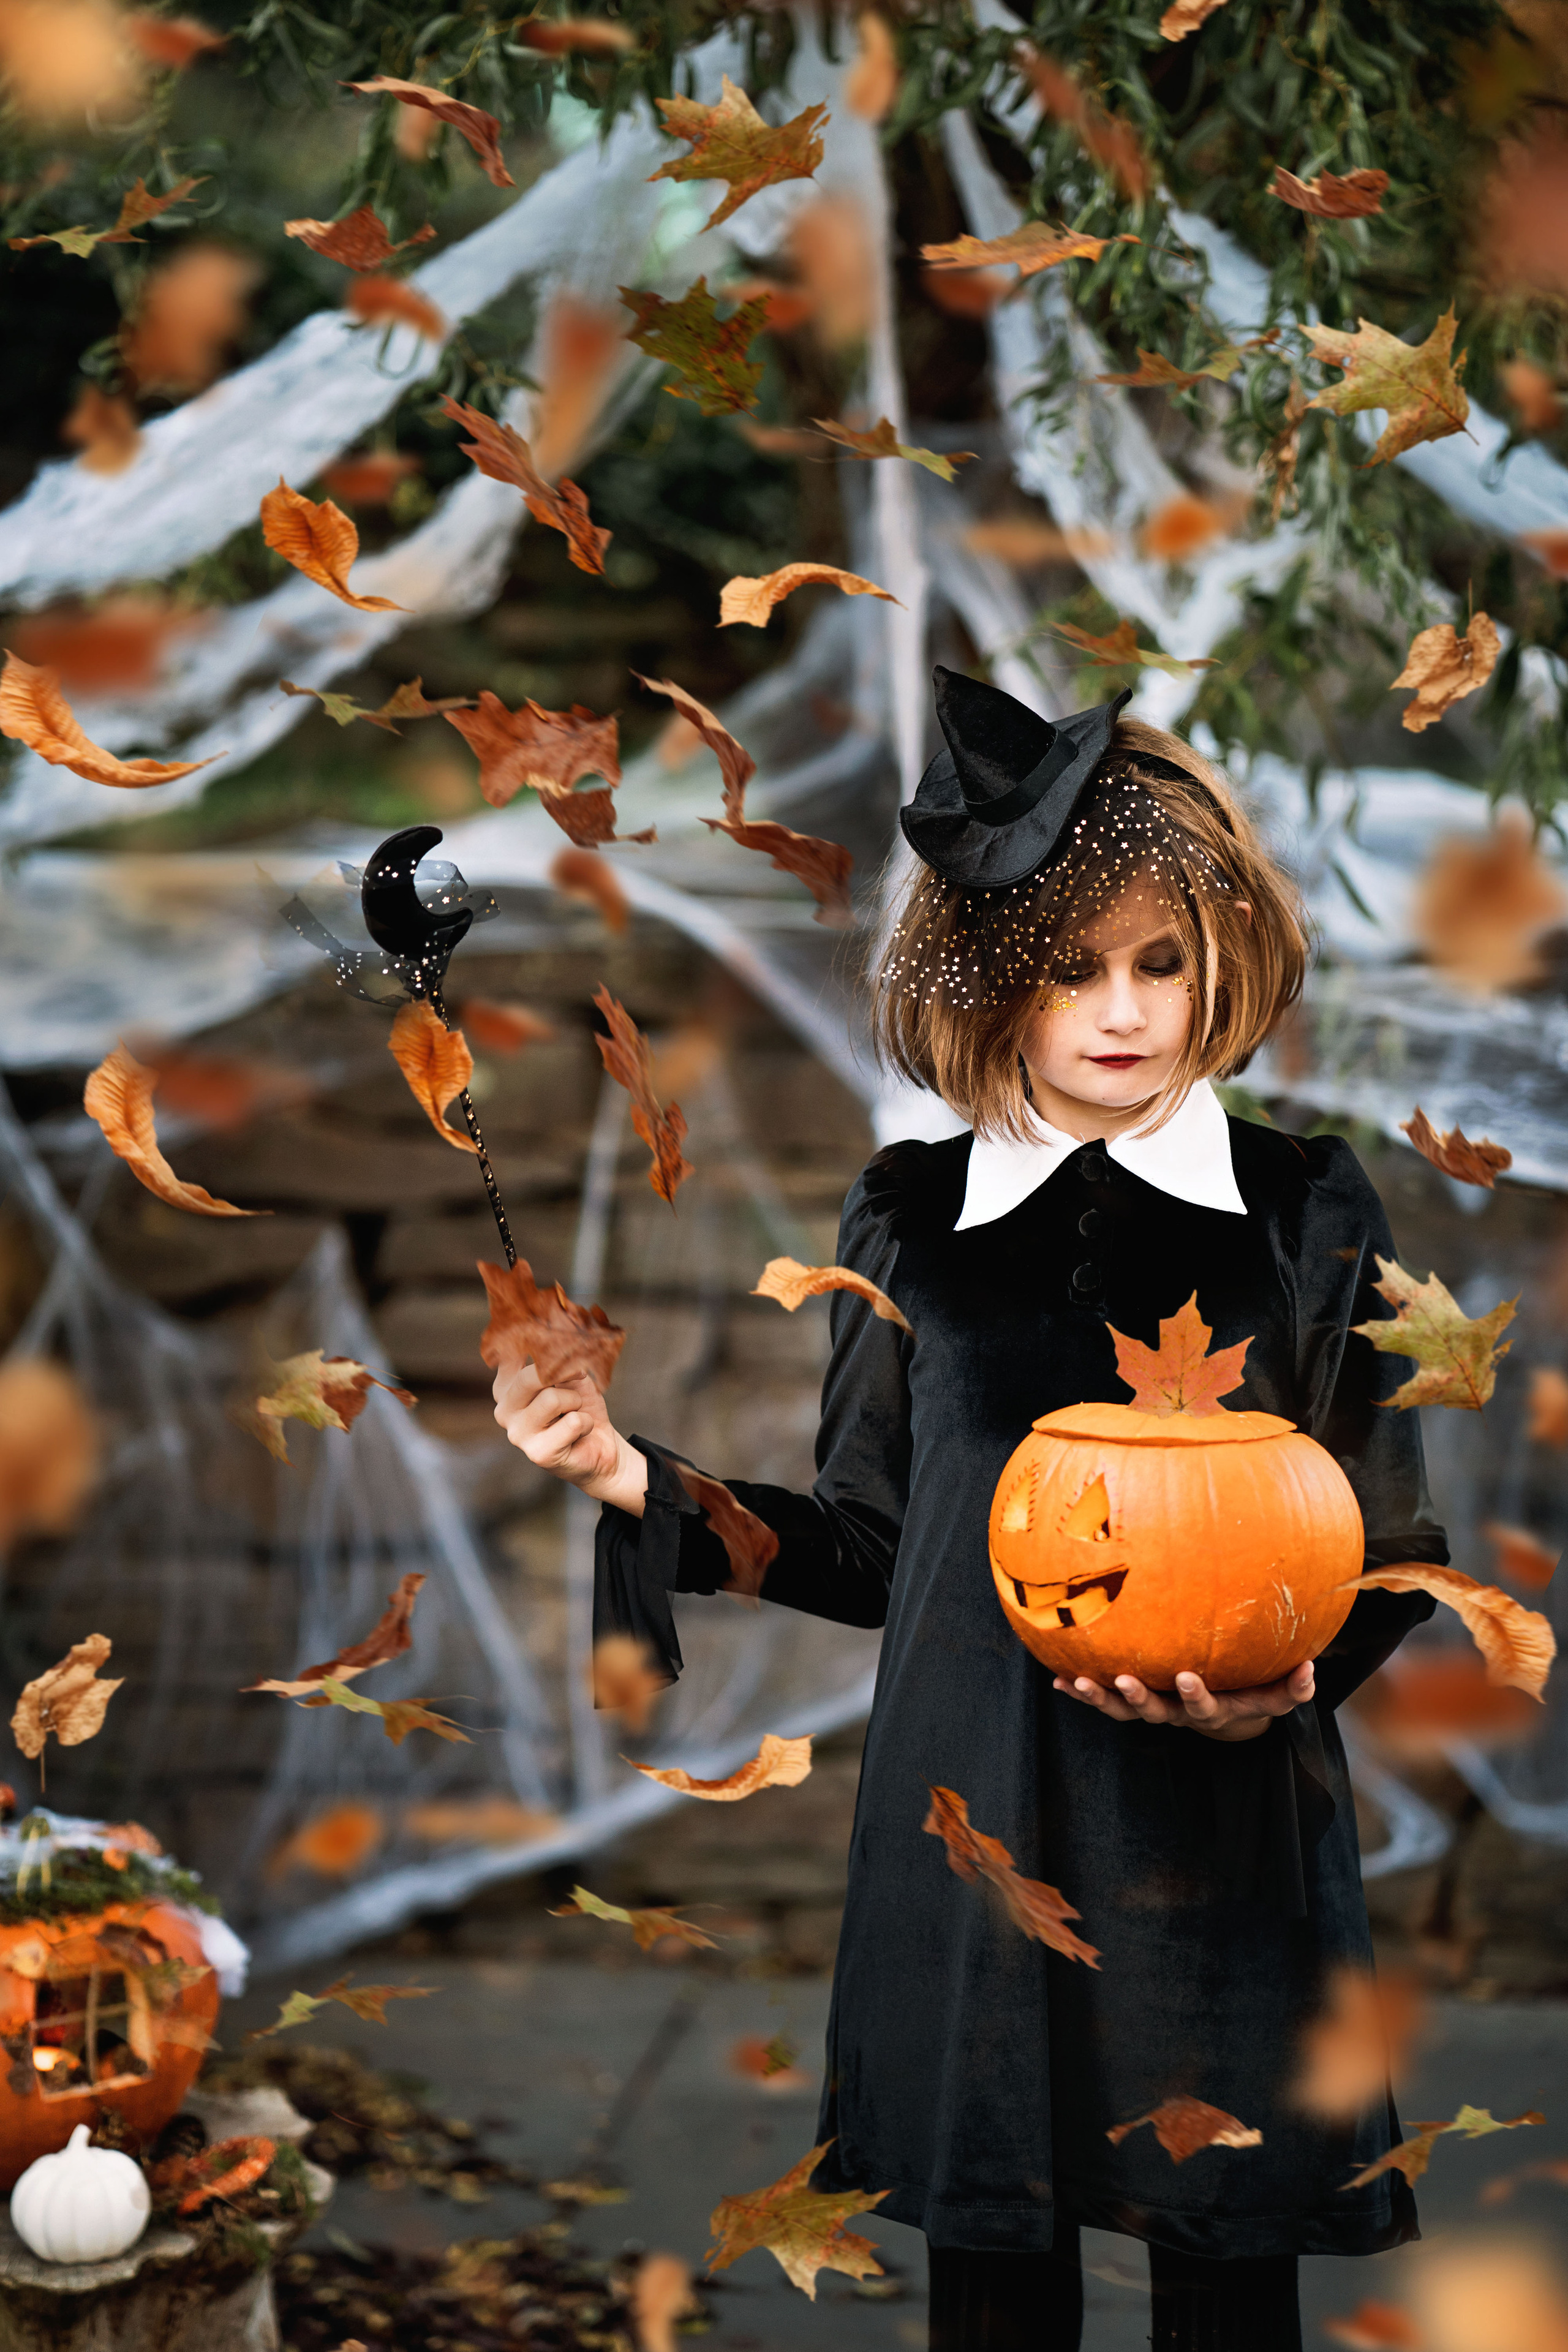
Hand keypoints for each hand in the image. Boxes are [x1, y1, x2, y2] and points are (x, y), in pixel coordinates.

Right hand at [492, 1358, 648, 1514]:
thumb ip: (555, 1360)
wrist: (600, 1445)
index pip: (508, 1355)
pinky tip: (580, 1432)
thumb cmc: (580, 1406)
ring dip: (576, 1401)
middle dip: (562, 1375)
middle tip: (579, 1377)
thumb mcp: (569, 1374)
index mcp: (505, 1388)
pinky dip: (586, 1422)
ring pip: (552, 1399)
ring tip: (576, 1412)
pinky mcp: (538, 1453)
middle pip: (527, 1377)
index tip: (553, 1342)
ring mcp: (518, 1434)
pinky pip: (573, 1422)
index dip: (535, 1347)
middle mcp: (504, 1411)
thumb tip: (556, 1346)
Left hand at [1052, 1661, 1314, 1741]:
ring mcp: (1152, 1711)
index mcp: (1210, 1710)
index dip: (1194, 1695)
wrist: (1224, 1716)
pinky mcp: (1132, 1706)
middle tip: (1122, 1680)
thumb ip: (1293, 1688)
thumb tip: (1313, 1668)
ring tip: (1075, 1682)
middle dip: (1137, 1697)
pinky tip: (1055, 1680)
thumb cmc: (1250, 1695)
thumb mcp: (1274, 1696)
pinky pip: (1105, 1703)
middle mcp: (1177, 1714)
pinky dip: (1081, 1693)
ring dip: (1099, 1698)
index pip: (1202, 1706)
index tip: (1187, 1676)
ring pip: (1122, 1711)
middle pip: (1153, 1712)